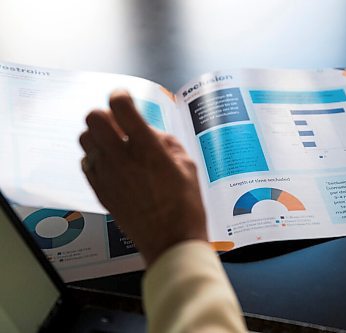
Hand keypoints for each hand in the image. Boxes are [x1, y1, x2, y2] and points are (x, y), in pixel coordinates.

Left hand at [79, 90, 206, 265]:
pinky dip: (96, 158)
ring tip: (114, 145)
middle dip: (105, 114)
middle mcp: (122, 158)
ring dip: (97, 136)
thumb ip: (166, 142)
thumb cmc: (186, 204)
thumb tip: (149, 133)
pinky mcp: (100, 190)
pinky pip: (86, 163)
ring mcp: (107, 175)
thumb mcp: (187, 165)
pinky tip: (112, 165)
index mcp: (147, 149)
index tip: (125, 98)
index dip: (121, 95)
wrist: (170, 240)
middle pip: (93, 118)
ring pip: (84, 139)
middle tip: (119, 124)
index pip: (121, 107)